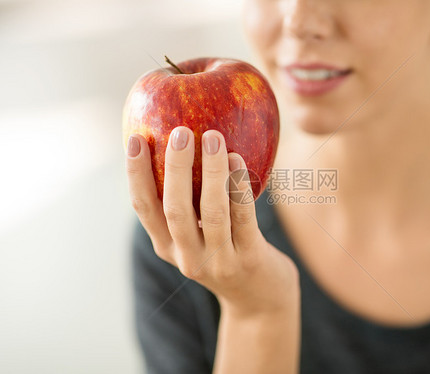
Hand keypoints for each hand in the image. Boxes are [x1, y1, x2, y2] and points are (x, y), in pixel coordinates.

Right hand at [126, 127, 298, 316]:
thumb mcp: (199, 236)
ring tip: (213, 137)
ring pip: (211, 212)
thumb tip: (181, 147)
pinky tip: (238, 159)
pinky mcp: (249, 259)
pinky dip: (239, 187)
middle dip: (174, 168)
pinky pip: (244, 217)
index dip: (136, 174)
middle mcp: (188, 257)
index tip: (136, 139)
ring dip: (211, 172)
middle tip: (180, 132)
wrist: (260, 300)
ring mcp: (220, 261)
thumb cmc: (227, 253)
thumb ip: (188, 204)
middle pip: (174, 209)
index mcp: (168, 246)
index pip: (144, 208)